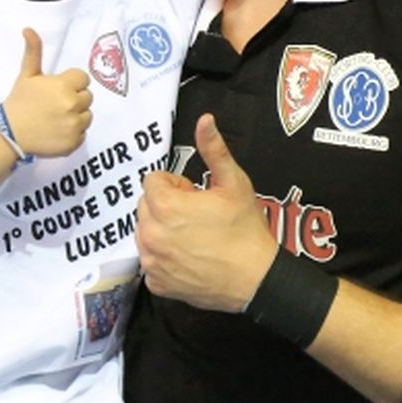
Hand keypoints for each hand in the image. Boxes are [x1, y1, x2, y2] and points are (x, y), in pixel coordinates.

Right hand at [2, 28, 92, 157]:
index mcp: (64, 86)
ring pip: (87, 115)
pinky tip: (57, 131)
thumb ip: (33, 52)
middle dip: (74, 98)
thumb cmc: (19, 102)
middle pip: (87, 97)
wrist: (10, 134)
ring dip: (76, 116)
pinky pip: (83, 133)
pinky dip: (73, 133)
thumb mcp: (27, 75)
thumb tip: (29, 29)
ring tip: (56, 118)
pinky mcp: (74, 142)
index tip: (57, 89)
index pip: (83, 79)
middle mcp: (72, 105)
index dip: (71, 83)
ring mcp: (74, 125)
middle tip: (55, 104)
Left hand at [136, 114, 276, 311]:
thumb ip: (213, 149)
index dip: (176, 185)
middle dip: (166, 205)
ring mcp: (151, 261)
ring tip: (194, 236)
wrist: (256, 279)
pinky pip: (150, 260)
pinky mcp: (156, 283)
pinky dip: (164, 258)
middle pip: (146, 206)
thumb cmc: (245, 230)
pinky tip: (189, 258)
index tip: (196, 195)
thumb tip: (205, 120)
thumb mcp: (233, 183)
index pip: (153, 181)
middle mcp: (150, 233)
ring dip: (162, 230)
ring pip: (145, 232)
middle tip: (197, 215)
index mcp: (164, 206)